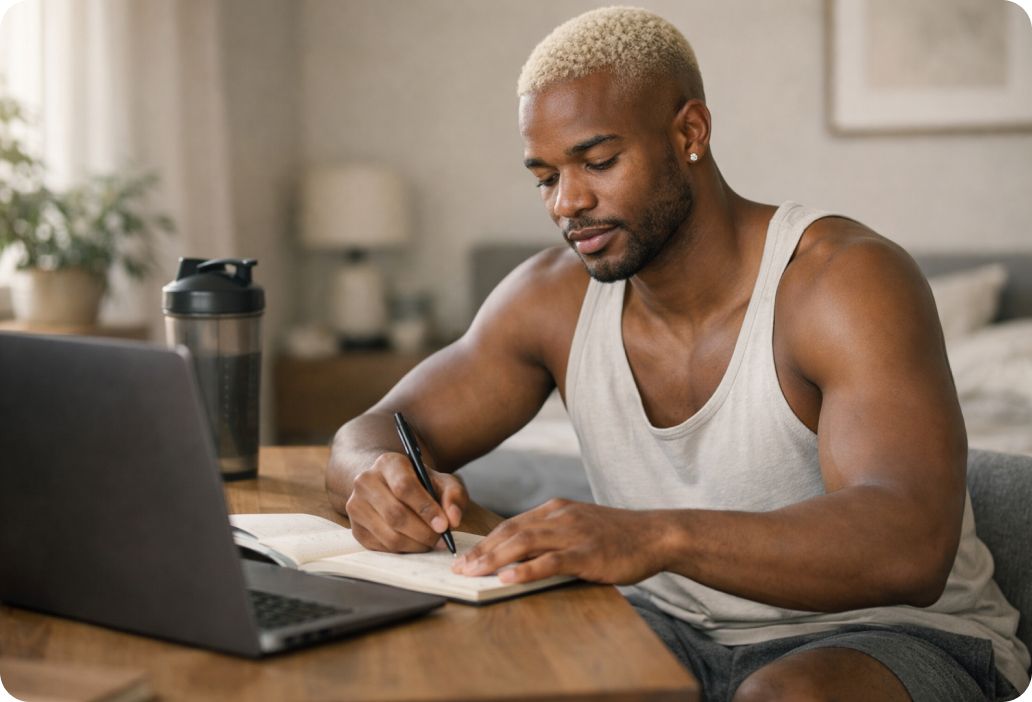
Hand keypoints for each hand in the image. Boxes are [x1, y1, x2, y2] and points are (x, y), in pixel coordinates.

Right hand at [345, 451, 467, 552]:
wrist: (388, 485)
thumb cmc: (419, 483)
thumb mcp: (441, 481)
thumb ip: (453, 495)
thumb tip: (453, 519)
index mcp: (388, 463)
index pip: (404, 487)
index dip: (426, 509)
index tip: (444, 525)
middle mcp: (366, 482)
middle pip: (395, 514)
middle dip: (423, 532)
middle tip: (441, 539)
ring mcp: (356, 506)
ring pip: (389, 535)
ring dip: (416, 544)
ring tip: (430, 541)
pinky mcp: (356, 529)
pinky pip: (382, 547)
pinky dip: (404, 550)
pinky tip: (415, 542)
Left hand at [451, 499, 665, 584]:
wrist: (656, 534)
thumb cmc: (618, 536)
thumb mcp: (580, 527)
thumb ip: (553, 536)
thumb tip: (521, 556)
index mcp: (555, 509)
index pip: (511, 524)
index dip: (485, 541)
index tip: (465, 556)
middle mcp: (560, 517)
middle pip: (511, 532)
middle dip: (481, 551)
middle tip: (459, 568)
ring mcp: (574, 534)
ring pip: (524, 543)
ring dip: (494, 559)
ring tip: (473, 573)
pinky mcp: (588, 553)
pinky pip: (551, 561)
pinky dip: (526, 569)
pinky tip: (508, 578)